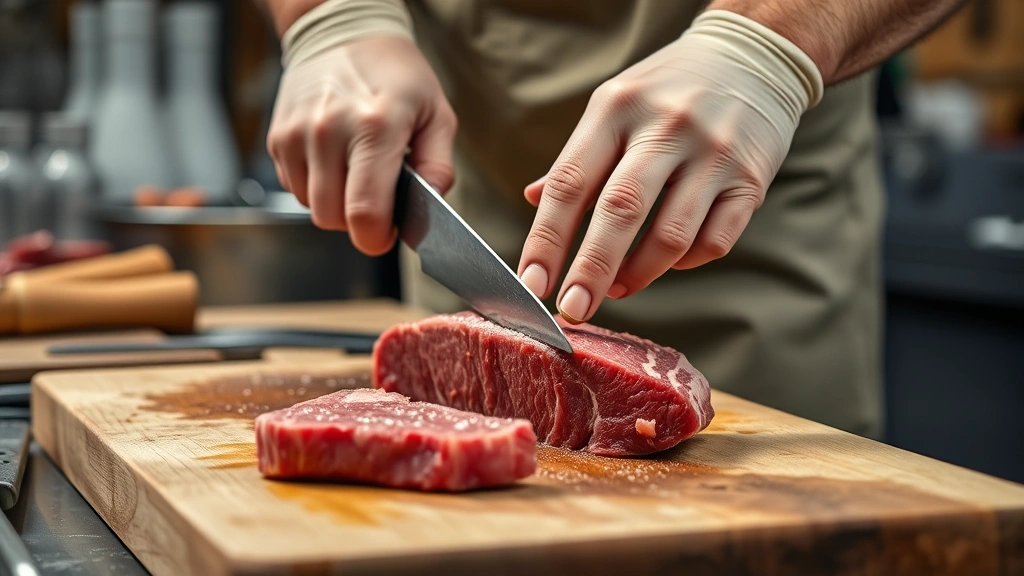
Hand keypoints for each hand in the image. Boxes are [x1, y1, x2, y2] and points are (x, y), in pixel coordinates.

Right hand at [267, 36, 456, 254]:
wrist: (343, 34)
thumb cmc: (396, 76)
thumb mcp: (437, 115)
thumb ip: (438, 167)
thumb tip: (430, 206)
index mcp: (375, 127)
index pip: (364, 213)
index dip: (376, 238)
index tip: (386, 233)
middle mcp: (330, 130)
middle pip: (332, 218)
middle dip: (357, 221)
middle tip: (376, 197)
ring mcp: (297, 134)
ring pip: (311, 207)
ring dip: (335, 203)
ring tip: (355, 171)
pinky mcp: (277, 138)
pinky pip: (294, 188)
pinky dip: (315, 186)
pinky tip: (333, 159)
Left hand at [517, 11, 820, 322]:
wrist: (751, 58)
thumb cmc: (666, 91)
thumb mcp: (614, 106)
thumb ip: (577, 157)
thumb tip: (534, 201)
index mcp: (616, 108)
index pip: (570, 183)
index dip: (546, 240)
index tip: (532, 284)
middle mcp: (665, 127)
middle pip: (620, 211)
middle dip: (590, 269)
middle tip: (572, 309)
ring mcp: (713, 153)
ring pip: (671, 236)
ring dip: (638, 275)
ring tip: (617, 288)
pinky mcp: (752, 179)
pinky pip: (714, 241)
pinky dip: (685, 263)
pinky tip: (668, 261)